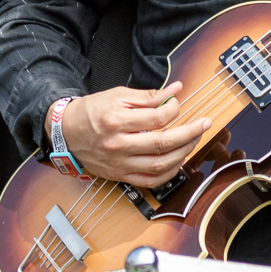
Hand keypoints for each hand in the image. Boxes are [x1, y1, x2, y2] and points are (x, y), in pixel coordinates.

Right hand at [61, 83, 208, 187]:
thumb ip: (148, 96)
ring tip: (194, 140)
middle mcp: (118, 145)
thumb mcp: (117, 95)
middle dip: (190, 133)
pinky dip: (169, 174)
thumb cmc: (91, 112)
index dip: (174, 110)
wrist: (66, 133)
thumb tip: (175, 90)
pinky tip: (178, 161)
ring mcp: (120, 163)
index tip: (178, 104)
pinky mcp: (120, 175)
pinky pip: (150, 181)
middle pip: (163, 143)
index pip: (157, 118)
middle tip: (204, 124)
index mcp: (116, 121)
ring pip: (160, 165)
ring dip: (183, 153)